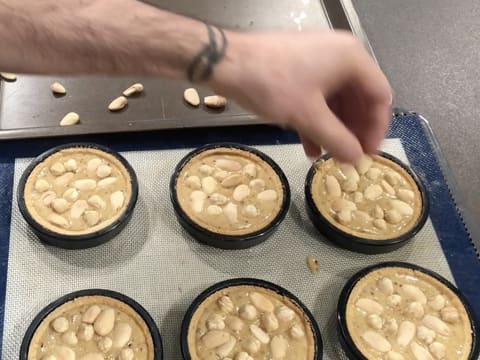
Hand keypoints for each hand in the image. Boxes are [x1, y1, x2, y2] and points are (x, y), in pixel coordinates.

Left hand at [209, 30, 391, 162]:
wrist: (227, 62)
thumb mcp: (308, 116)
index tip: (368, 154)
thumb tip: (357, 160)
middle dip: (353, 131)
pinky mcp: (300, 70)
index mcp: (351, 58)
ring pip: (336, 101)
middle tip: (348, 158)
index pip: (379, 96)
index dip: (376, 128)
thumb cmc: (272, 84)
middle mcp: (340, 56)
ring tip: (328, 156)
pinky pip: (318, 98)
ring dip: (334, 129)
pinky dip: (316, 121)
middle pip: (359, 99)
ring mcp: (318, 62)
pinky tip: (309, 145)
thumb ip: (337, 140)